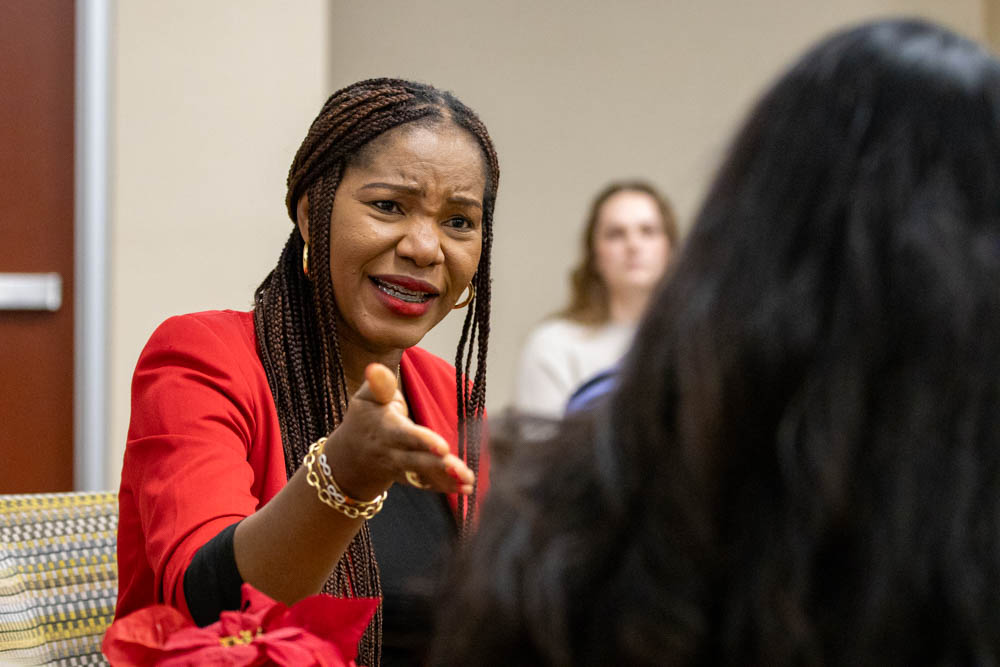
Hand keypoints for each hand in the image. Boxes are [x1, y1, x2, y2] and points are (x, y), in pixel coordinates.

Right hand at [321, 363, 474, 500]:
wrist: (349, 458)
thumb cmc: (365, 418)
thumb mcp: (366, 398)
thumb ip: (379, 385)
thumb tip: (374, 367)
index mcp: (386, 429)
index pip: (405, 435)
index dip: (423, 441)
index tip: (442, 446)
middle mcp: (393, 452)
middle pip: (417, 460)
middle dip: (439, 466)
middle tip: (460, 469)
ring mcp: (402, 469)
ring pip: (424, 475)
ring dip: (447, 480)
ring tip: (469, 481)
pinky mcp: (410, 478)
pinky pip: (428, 484)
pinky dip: (446, 487)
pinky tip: (468, 488)